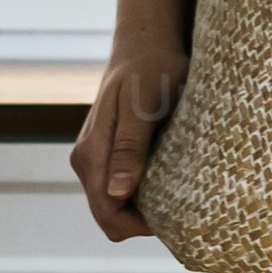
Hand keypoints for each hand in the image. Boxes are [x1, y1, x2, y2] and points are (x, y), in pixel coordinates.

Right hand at [71, 56, 172, 241]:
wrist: (145, 46)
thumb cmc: (152, 70)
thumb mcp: (145, 107)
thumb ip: (130, 148)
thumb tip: (118, 192)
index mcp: (91, 154)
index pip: (109, 215)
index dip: (141, 226)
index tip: (178, 215)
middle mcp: (86, 161)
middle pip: (110, 217)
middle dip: (144, 222)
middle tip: (186, 206)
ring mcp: (94, 158)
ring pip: (115, 206)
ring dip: (145, 208)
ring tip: (181, 191)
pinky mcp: (107, 154)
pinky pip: (121, 190)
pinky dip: (143, 194)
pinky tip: (171, 179)